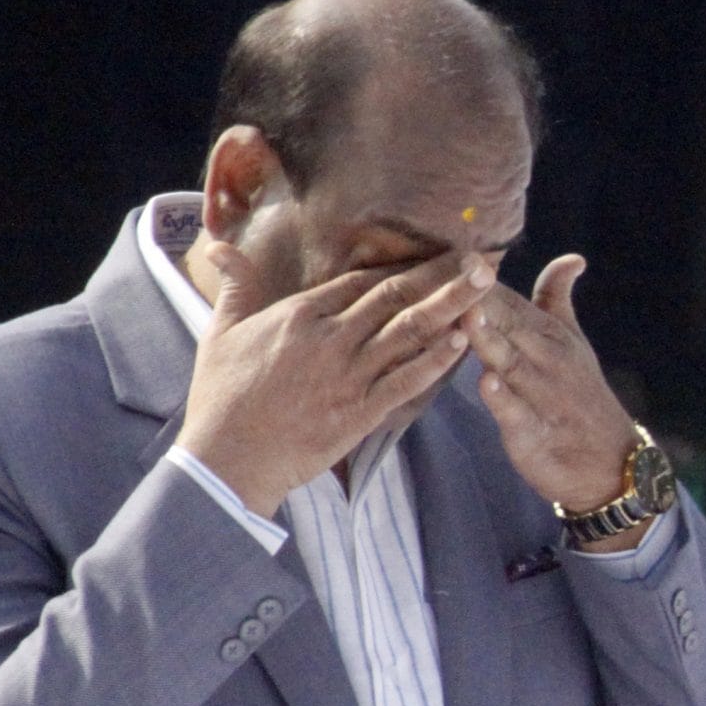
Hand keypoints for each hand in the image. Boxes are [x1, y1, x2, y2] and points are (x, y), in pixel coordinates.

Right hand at [174, 244, 485, 517]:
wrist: (228, 458)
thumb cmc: (220, 396)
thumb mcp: (220, 332)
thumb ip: (235, 286)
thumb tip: (219, 247)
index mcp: (300, 314)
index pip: (361, 281)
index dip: (402, 265)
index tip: (432, 255)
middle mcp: (330, 337)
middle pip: (395, 296)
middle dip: (440, 274)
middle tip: (478, 257)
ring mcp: (349, 374)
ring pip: (410, 330)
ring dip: (452, 305)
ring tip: (486, 285)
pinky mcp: (361, 412)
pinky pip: (408, 380)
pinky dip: (437, 359)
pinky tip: (465, 341)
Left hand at [463, 254, 638, 524]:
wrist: (611, 464)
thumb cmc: (581, 396)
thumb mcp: (573, 342)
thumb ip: (558, 299)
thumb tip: (572, 257)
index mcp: (550, 335)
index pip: (509, 299)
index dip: (481, 278)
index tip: (455, 250)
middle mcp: (548, 360)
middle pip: (509, 324)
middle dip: (483, 299)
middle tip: (455, 271)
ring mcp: (542, 397)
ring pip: (511, 364)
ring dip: (490, 340)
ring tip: (467, 315)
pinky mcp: (534, 435)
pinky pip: (517, 415)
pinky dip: (504, 400)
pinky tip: (488, 383)